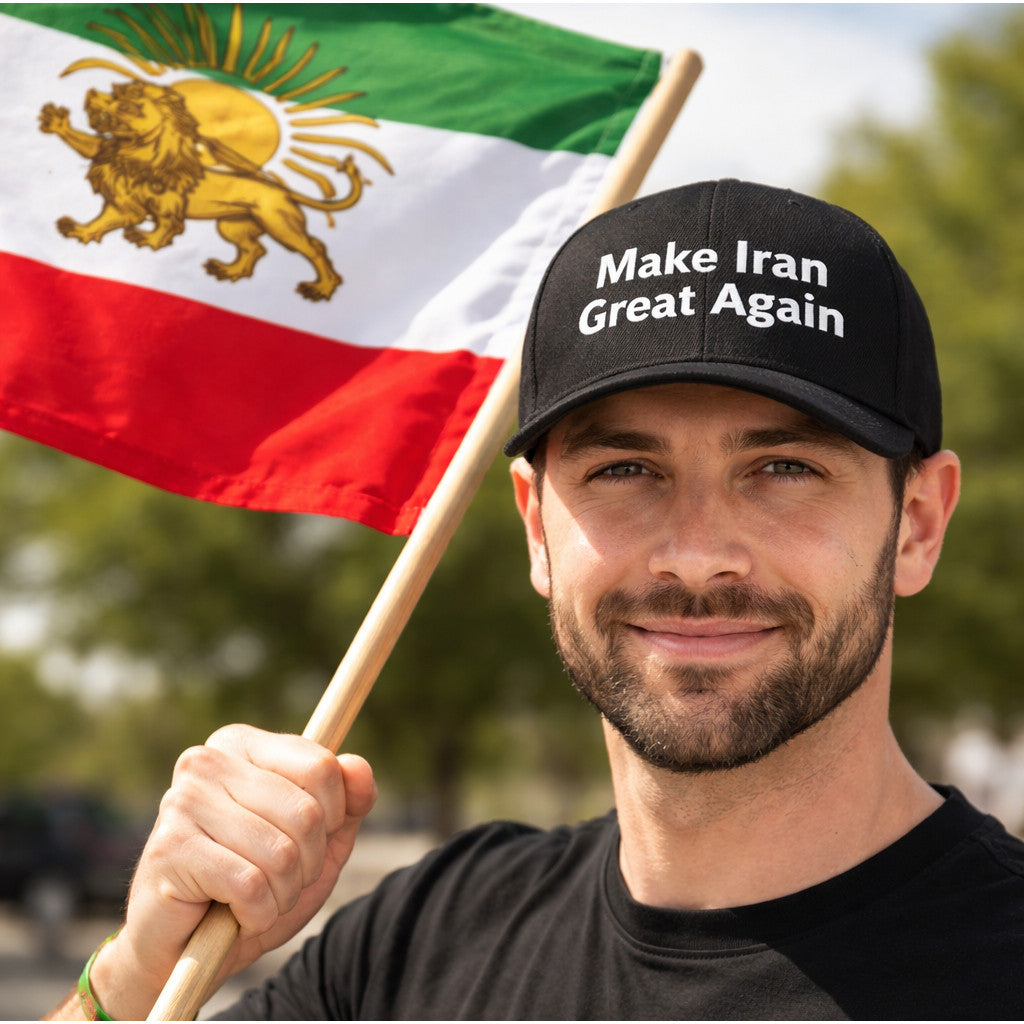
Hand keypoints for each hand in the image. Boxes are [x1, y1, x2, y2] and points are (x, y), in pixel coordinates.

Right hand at [89, 725, 375, 1018]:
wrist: (184, 949)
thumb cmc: (255, 884)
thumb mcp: (318, 841)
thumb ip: (348, 801)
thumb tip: (358, 766)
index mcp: (243, 744)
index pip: (322, 767)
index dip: (333, 817)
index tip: (308, 838)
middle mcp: (209, 761)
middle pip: (307, 814)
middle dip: (307, 864)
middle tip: (277, 880)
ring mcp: (184, 801)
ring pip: (282, 854)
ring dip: (283, 894)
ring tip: (256, 898)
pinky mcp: (170, 849)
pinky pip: (251, 885)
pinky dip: (258, 913)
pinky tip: (236, 914)